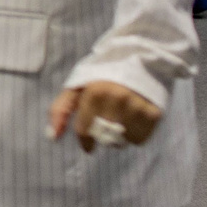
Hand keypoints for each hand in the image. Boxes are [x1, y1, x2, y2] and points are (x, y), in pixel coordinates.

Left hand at [48, 81, 162, 151]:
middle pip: (105, 138)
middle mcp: (117, 99)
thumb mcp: (77, 87)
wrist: (139, 60)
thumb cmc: (102, 77)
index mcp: (95, 92)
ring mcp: (137, 106)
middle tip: (107, 126)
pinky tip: (133, 120)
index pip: (85, 129)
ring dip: (119, 137)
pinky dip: (134, 135)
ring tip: (120, 120)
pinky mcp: (154, 113)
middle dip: (103, 137)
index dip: (85, 140)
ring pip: (123, 141)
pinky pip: (139, 139)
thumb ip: (60, 109)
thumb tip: (53, 136)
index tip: (88, 145)